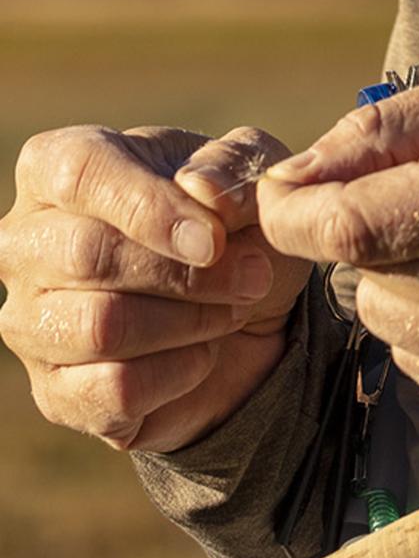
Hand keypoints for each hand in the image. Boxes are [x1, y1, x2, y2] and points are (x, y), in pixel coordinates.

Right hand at [0, 124, 310, 451]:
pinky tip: (206, 351)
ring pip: (99, 326)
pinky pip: (113, 388)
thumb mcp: (252, 173)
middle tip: (252, 274)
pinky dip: (181, 370)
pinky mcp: (55, 392)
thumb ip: (232, 166)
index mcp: (61, 165)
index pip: (79, 172)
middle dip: (186, 271)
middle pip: (86, 255)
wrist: (251, 308)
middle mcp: (27, 242)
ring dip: (191, 319)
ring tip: (236, 305)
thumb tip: (203, 189)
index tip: (215, 238)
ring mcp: (30, 321)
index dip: (149, 206)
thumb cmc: (236, 220)